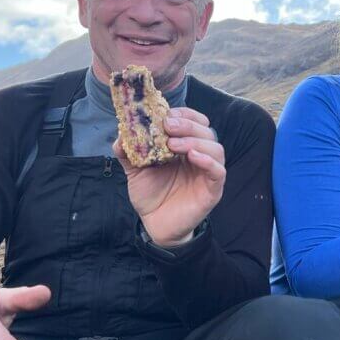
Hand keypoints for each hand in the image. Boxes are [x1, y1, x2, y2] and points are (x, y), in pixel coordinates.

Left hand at [114, 107, 224, 246]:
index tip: (166, 113)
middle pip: (206, 130)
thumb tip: (120, 135)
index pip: (194, 121)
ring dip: (195, 140)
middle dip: (187, 124)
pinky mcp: (212, 190)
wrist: (154, 225)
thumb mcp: (135, 170)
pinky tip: (192, 157)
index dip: (183, 114)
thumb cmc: (150, 195)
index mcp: (185, 146)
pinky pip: (219, 171)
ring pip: (215, 148)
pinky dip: (208, 161)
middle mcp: (200, 155)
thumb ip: (128, 152)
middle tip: (168, 126)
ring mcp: (207, 173)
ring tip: (173, 144)